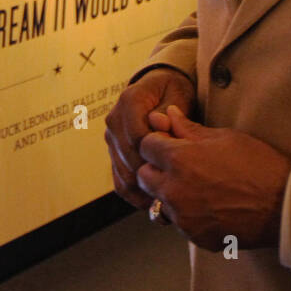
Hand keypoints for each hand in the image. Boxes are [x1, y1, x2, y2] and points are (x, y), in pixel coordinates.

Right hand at [104, 68, 194, 209]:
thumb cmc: (172, 90)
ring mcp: (112, 137)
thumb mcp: (178, 94)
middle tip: (174, 190)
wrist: (158, 89)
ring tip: (166, 200)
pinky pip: (118, 180)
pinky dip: (134, 193)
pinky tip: (152, 201)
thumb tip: (159, 123)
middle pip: (128, 157)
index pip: (138, 136)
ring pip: (122, 172)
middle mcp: (115, 119)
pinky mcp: (113, 152)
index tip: (175, 167)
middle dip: (150, 175)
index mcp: (130, 100)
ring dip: (142, 189)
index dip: (156, 155)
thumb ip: (169, 111)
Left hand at [137, 105, 290, 251]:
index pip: (146, 146)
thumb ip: (189, 129)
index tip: (171, 142)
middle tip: (180, 164)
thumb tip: (168, 114)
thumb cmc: (259, 165)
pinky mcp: (195, 237)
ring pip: (158, 202)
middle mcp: (175, 190)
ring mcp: (184, 217)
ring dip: (168, 193)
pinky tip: (209, 205)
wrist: (285, 205)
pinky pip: (179, 223)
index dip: (158, 141)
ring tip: (196, 186)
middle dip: (155, 167)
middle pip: (144, 176)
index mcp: (179, 160)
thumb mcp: (225, 138)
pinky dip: (186, 214)